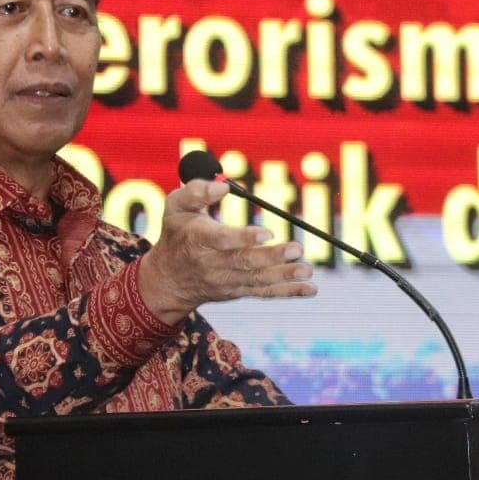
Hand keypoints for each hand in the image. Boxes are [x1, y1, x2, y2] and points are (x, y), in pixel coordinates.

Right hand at [137, 179, 316, 324]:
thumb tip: (223, 186)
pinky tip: (309, 289)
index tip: (267, 232)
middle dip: (272, 257)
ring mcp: (226, 281)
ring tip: (307, 270)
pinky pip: (264, 293)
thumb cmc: (177, 233)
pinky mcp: (238, 291)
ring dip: (284, 276)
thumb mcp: (175, 207)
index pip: (221, 241)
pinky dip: (288, 292)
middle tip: (296, 249)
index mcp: (197, 239)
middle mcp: (212, 264)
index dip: (244, 238)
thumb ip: (197, 191)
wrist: (169, 279)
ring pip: (257, 280)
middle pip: (244, 262)